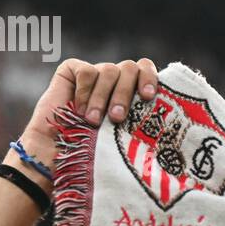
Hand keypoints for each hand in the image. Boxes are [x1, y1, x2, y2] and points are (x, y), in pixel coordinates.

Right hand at [22, 57, 158, 151]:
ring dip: (102, 97)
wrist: (55, 156)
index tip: (148, 96)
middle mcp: (115, 80)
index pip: (146, 69)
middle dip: (125, 94)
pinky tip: (78, 109)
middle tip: (117, 118)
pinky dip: (84, 90)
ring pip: (109, 70)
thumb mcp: (123, 136)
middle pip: (129, 69)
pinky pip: (86, 71)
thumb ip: (141, 121)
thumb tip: (168, 123)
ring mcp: (94, 74)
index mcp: (131, 91)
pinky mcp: (71, 71)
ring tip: (94, 121)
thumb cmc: (93, 152)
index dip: (149, 77)